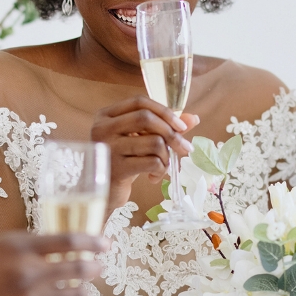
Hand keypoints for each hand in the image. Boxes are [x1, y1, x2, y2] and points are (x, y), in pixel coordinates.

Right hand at [0, 231, 106, 295]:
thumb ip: (18, 251)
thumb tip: (48, 253)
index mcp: (15, 245)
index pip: (67, 240)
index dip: (91, 242)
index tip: (105, 243)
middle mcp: (27, 270)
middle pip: (77, 268)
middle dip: (93, 268)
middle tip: (99, 268)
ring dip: (82, 294)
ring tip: (85, 294)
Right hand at [90, 96, 199, 210]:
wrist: (103, 193)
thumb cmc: (122, 163)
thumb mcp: (139, 141)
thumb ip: (163, 127)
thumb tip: (193, 119)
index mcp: (107, 116)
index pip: (139, 102)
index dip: (164, 111)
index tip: (181, 126)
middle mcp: (103, 128)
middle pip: (146, 119)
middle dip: (171, 134)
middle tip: (184, 149)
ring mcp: (108, 148)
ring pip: (153, 142)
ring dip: (166, 156)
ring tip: (162, 167)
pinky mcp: (116, 169)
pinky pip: (152, 162)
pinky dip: (160, 170)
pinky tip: (153, 177)